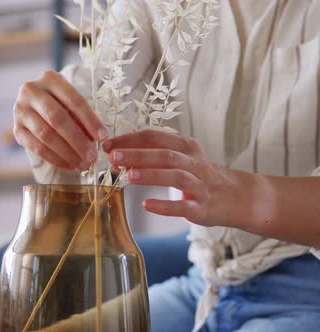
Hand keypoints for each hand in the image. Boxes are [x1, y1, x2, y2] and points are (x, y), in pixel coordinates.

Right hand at [13, 70, 108, 169]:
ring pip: (46, 135)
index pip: (74, 100)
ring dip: (67, 153)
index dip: (90, 120)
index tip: (103, 137)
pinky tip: (69, 165)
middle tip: (92, 156)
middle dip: (77, 140)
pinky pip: (36, 148)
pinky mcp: (16, 130)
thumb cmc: (60, 104)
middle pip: (57, 118)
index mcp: (50, 78)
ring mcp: (20, 110)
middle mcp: (31, 91)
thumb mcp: (71, 103)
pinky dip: (55, 159)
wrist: (34, 106)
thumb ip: (82, 118)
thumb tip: (97, 141)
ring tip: (82, 164)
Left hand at [103, 130, 257, 227]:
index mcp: (186, 147)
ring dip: (151, 175)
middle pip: (165, 155)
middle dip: (138, 155)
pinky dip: (165, 205)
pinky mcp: (201, 207)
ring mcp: (199, 185)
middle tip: (114, 157)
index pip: (156, 137)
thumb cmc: (200, 174)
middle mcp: (194, 163)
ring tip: (128, 177)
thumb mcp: (183, 156)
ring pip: (176, 176)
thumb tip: (120, 153)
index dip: (131, 140)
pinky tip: (146, 204)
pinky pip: (183, 206)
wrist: (237, 196)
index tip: (108, 144)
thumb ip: (154, 153)